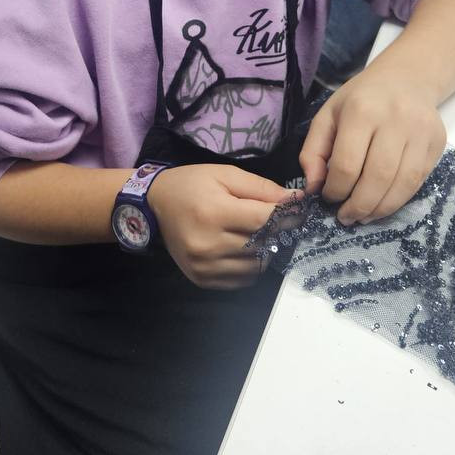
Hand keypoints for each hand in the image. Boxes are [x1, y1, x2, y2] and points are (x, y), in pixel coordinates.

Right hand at [148, 164, 293, 288]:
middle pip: (263, 244)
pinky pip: (242, 280)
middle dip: (280, 231)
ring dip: (266, 251)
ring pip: (256, 266)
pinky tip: (245, 250)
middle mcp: (208, 244)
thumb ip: (260, 188)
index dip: (288, 214)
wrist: (154, 206)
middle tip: (284, 221)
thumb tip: (294, 200)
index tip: (301, 208)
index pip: (265, 220)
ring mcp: (204, 266)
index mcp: (214, 213)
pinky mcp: (202, 279)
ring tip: (261, 235)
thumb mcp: (225, 175)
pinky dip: (250, 266)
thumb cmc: (191, 185)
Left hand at [299, 70, 446, 224]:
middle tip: (346, 217)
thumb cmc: (360, 99)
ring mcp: (421, 131)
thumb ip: (313, 151)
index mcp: (361, 110)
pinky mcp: (438, 142)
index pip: (347, 164)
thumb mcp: (327, 116)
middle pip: (377, 177)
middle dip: (359, 205)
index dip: (335, 190)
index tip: (328, 198)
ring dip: (380, 209)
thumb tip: (314, 187)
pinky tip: (383, 203)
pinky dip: (399, 199)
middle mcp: (395, 119)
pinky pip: (418, 181)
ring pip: (402, 184)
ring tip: (363, 216)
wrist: (407, 78)